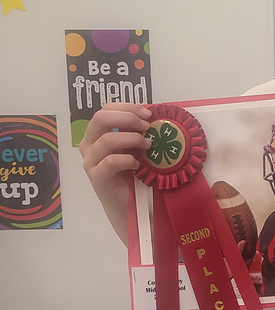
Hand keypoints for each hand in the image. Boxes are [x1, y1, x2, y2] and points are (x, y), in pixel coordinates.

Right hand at [79, 103, 152, 240]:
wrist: (128, 202)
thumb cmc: (132, 172)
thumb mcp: (134, 146)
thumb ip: (135, 131)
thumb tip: (151, 116)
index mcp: (96, 133)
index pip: (105, 109)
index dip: (127, 107)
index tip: (148, 113)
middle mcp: (89, 145)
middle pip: (100, 118)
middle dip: (128, 118)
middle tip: (147, 127)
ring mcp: (91, 161)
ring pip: (107, 140)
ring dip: (132, 139)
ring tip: (147, 146)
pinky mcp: (97, 177)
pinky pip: (110, 162)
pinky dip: (127, 160)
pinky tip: (137, 164)